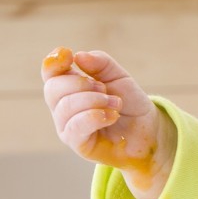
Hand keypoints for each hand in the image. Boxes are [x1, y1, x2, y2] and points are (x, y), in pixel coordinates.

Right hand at [41, 47, 175, 198]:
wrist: (147, 129)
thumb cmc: (129, 103)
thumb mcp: (118, 77)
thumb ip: (100, 63)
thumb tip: (78, 56)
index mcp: (69, 88)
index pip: (50, 73)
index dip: (53, 62)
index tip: (67, 54)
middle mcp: (62, 107)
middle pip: (53, 89)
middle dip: (81, 84)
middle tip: (105, 89)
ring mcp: (67, 127)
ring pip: (65, 107)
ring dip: (94, 100)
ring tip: (115, 104)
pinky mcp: (78, 144)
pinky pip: (75, 127)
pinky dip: (95, 116)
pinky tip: (112, 115)